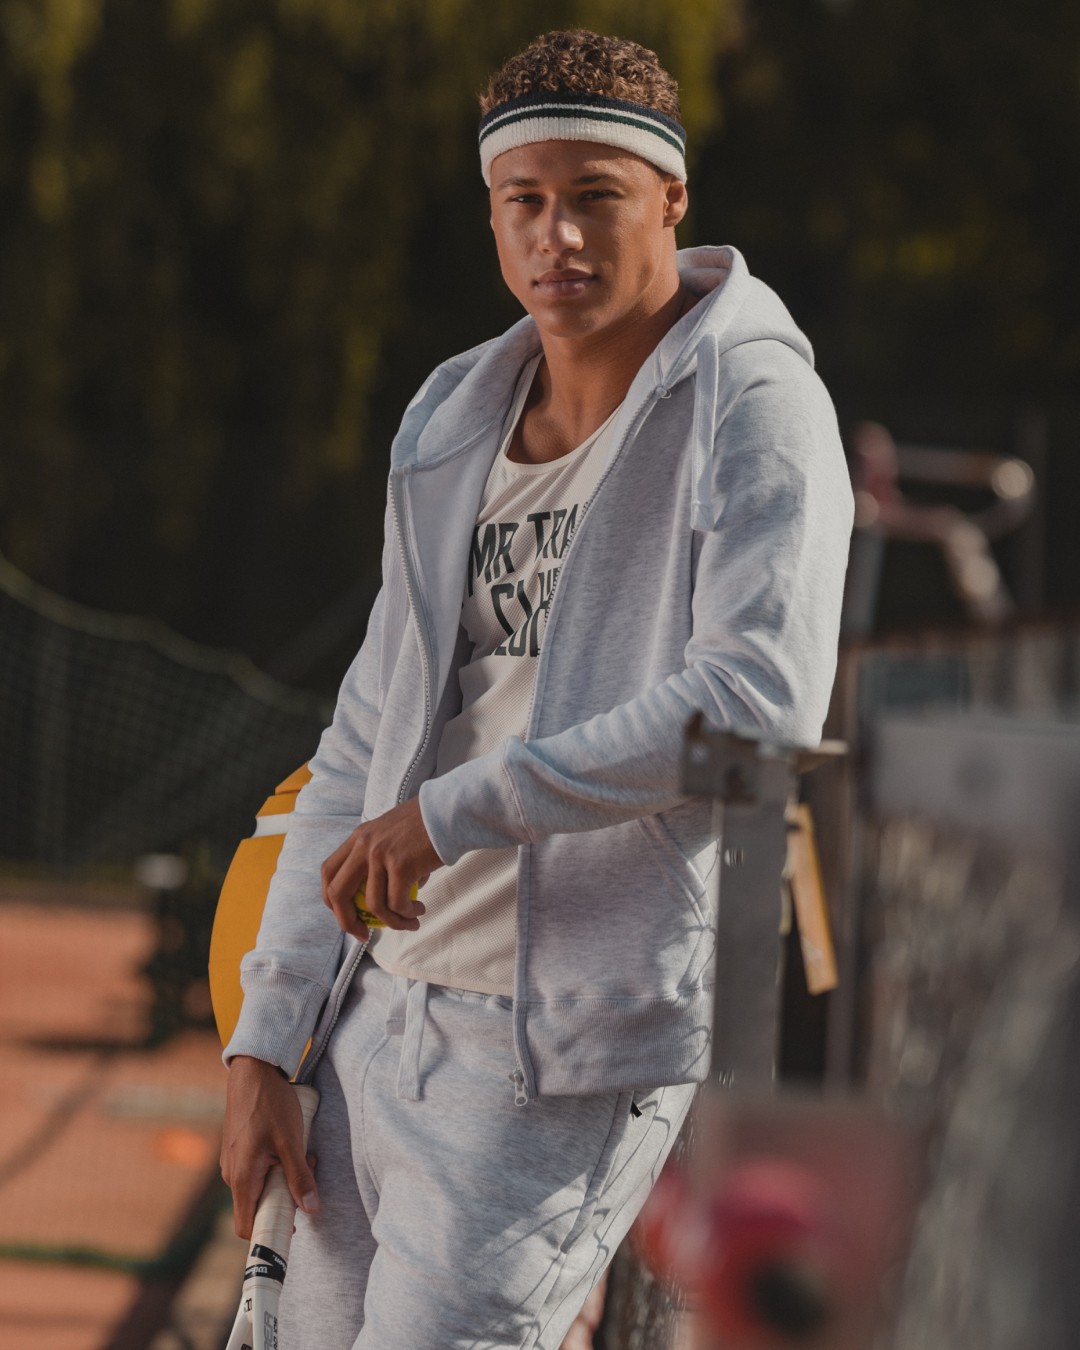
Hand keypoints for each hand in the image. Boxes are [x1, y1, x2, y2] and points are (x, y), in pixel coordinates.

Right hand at [220, 1056, 318, 1238]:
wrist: (253, 1071)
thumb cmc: (270, 1104)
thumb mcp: (291, 1142)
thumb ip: (300, 1177)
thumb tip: (311, 1208)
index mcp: (241, 1178)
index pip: (247, 1226)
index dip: (268, 1234)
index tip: (291, 1230)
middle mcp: (231, 1174)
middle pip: (257, 1206)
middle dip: (284, 1199)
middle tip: (307, 1177)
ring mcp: (233, 1161)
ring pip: (259, 1186)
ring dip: (283, 1179)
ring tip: (303, 1155)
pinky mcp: (238, 1150)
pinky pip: (257, 1170)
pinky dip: (275, 1165)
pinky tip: (291, 1146)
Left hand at [321, 796, 441, 937]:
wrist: (450, 812)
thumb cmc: (428, 826)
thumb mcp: (394, 837)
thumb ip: (384, 862)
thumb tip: (390, 897)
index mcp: (359, 837)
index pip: (329, 872)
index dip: (332, 900)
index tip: (348, 916)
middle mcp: (363, 844)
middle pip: (338, 892)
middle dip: (346, 921)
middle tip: (363, 935)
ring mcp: (380, 854)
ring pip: (373, 905)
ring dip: (392, 922)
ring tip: (411, 923)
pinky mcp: (401, 865)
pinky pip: (398, 903)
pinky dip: (407, 914)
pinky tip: (419, 910)